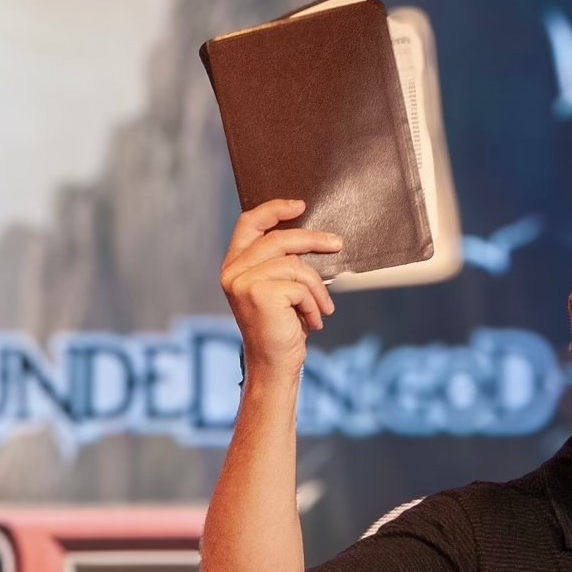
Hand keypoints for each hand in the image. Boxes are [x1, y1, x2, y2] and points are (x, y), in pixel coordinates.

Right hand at [220, 198, 343, 375]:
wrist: (274, 365)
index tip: (300, 205)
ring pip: (295, 265)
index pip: (249, 224)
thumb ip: (282, 263)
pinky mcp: (259, 293)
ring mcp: (243, 282)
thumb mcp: (280, 289)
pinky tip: (312, 322)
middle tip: (337, 244)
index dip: (274, 209)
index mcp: (234, 266)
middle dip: (313, 240)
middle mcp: (233, 272)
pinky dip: (314, 304)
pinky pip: (300, 286)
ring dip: (317, 288)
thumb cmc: (281, 329)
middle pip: (279, 239)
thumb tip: (316, 238)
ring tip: (322, 309)